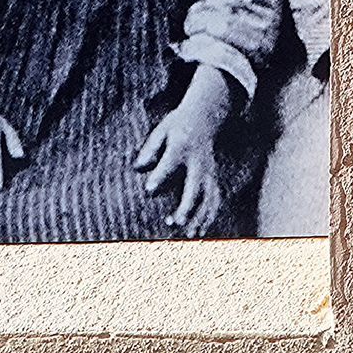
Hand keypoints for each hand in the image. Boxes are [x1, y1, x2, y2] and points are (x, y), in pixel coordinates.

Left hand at [132, 64, 234, 235]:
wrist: (206, 117)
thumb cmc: (177, 126)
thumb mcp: (161, 131)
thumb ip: (149, 150)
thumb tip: (138, 169)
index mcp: (181, 147)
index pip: (169, 165)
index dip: (159, 178)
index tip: (149, 191)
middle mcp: (198, 163)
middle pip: (193, 187)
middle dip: (186, 206)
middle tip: (176, 222)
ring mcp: (209, 173)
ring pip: (207, 199)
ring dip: (198, 218)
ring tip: (187, 235)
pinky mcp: (214, 180)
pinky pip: (214, 202)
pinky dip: (209, 218)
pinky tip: (199, 233)